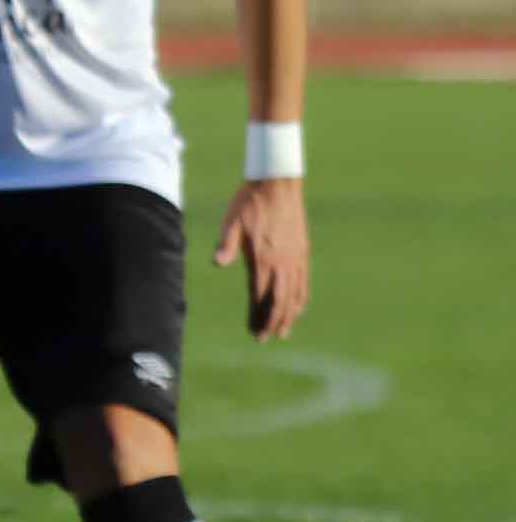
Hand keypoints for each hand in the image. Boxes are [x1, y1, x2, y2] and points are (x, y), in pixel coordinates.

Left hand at [215, 177, 308, 339]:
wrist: (277, 183)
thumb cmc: (249, 203)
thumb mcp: (231, 221)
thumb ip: (226, 244)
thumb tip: (217, 263)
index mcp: (264, 257)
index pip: (261, 296)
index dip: (258, 316)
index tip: (254, 332)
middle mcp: (283, 261)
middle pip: (281, 300)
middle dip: (274, 322)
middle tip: (266, 338)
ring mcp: (295, 257)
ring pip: (295, 294)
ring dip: (290, 314)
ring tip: (284, 331)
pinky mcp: (302, 251)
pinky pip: (304, 281)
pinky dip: (301, 297)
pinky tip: (298, 306)